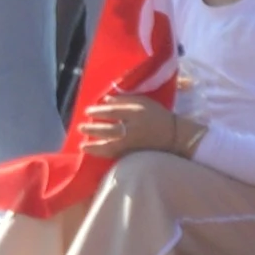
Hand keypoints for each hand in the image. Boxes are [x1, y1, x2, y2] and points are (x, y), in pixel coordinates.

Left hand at [82, 92, 201, 160]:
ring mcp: (134, 143)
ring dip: (95, 147)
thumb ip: (123, 100)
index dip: (98, 112)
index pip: (113, 112)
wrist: (174, 135)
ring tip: (82, 146)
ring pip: (111, 147)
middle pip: (110, 130)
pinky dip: (104, 153)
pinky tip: (94, 151)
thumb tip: (104, 100)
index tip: (87, 112)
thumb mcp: (143, 102)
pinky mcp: (135, 153)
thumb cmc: (156, 115)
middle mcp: (135, 129)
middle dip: (93, 129)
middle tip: (80, 128)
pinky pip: (116, 154)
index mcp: (137, 113)